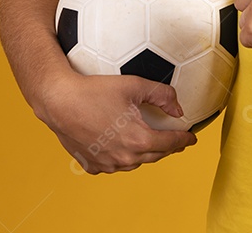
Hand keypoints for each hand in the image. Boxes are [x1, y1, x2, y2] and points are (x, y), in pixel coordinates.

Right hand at [37, 70, 196, 173]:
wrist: (60, 102)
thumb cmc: (95, 91)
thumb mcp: (135, 85)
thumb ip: (162, 95)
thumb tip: (178, 109)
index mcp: (139, 140)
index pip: (171, 143)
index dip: (184, 140)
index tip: (191, 138)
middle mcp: (124, 157)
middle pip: (155, 155)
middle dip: (168, 147)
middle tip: (175, 141)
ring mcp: (107, 164)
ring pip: (135, 163)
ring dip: (146, 154)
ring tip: (151, 143)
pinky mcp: (92, 165)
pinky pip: (115, 165)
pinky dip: (123, 157)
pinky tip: (123, 147)